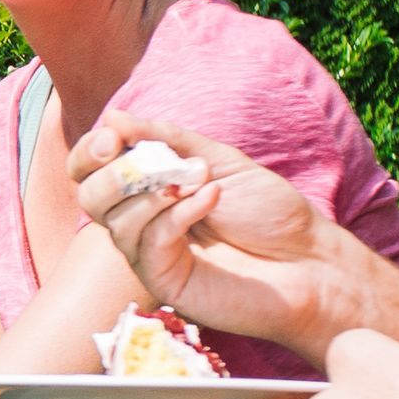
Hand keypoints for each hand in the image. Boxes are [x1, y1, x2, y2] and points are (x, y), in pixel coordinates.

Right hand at [72, 116, 336, 353]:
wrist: (309, 261)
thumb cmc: (269, 213)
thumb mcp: (219, 160)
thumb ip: (167, 139)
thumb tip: (113, 117)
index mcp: (147, 189)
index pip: (88, 171)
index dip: (90, 151)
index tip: (115, 136)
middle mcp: (140, 222)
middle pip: (89, 196)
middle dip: (115, 173)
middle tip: (155, 162)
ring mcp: (150, 254)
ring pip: (114, 220)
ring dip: (154, 191)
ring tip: (201, 180)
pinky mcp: (165, 281)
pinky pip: (149, 242)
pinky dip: (178, 213)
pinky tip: (211, 198)